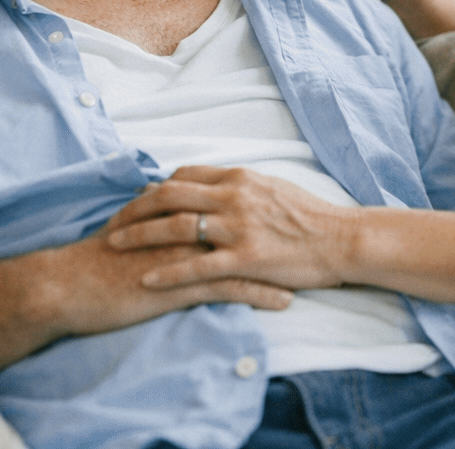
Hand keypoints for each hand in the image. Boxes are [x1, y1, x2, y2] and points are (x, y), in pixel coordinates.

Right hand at [0, 219, 292, 380]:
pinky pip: (227, 289)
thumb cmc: (96, 257)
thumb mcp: (131, 226)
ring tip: (308, 276)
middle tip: (310, 239)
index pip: (226, 199)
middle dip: (278, 230)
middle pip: (243, 222)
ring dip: (278, 265)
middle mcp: (183, 226)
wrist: (66, 283)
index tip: (286, 212)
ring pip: (242, 254)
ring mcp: (183, 254)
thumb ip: (158, 211)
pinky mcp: (177, 284)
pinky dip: (258, 294)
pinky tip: (281, 302)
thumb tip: (170, 199)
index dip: (258, 206)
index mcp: (174, 209)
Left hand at [105, 165, 353, 290]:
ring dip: (140, 234)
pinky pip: (197, 266)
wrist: (341, 239)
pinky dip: (167, 273)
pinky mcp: (245, 259)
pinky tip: (146, 280)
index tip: (139, 200)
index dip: (156, 188)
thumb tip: (215, 187)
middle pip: (170, 195)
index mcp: (240, 178)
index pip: (185, 175)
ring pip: (176, 226)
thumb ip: (241, 187)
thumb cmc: (312, 216)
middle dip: (136, 207)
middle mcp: (234, 197)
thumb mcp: (274, 188)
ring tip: (115, 244)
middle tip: (112, 221)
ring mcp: (238, 228)